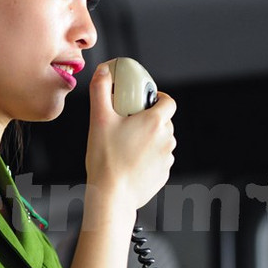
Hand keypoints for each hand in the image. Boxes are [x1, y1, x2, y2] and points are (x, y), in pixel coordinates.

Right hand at [84, 62, 176, 210]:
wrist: (112, 196)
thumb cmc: (105, 159)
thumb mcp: (99, 119)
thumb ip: (101, 90)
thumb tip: (103, 71)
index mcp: (154, 122)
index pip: (169, 101)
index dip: (158, 98)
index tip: (144, 102)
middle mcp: (166, 139)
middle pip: (164, 121)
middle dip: (149, 119)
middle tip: (128, 124)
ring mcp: (167, 158)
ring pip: (162, 141)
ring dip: (149, 139)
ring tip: (126, 145)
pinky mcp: (163, 175)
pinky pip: (159, 159)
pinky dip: (148, 158)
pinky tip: (130, 162)